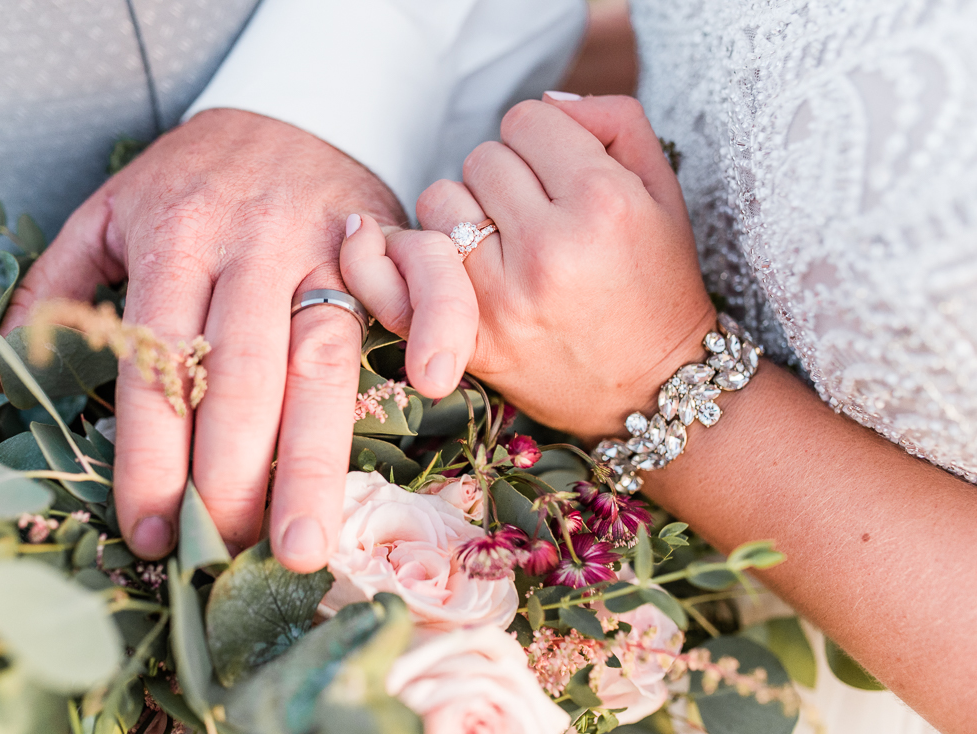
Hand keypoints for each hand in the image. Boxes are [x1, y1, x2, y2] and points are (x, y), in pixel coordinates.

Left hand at [0, 109, 403, 571]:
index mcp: (174, 239)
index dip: (152, 455)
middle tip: (228, 558)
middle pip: (241, 376)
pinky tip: (433, 385)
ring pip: (320, 356)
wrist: (289, 105)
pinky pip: (424, 277)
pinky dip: (436, 325)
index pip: (157, 364)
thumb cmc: (196, 175)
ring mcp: (325, 243)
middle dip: (232, 478)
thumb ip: (55, 288)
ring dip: (312, 455)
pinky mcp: (385, 236)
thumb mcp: (110, 211)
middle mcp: (249, 246)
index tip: (151, 530)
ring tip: (303, 542)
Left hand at [344, 95, 713, 442]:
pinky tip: (373, 237)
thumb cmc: (659, 286)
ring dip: (465, 214)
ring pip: (440, 202)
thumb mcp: (665, 193)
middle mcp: (548, 250)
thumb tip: (546, 102)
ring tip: (505, 245)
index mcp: (602, 203)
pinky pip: (392, 279)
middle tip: (538, 217)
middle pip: (480, 158)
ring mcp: (503, 298)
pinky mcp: (473, 339)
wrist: (654, 390)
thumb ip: (614, 122)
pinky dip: (378, 256)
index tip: (559, 174)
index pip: (526, 120)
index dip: (542, 140)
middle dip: (507, 179)